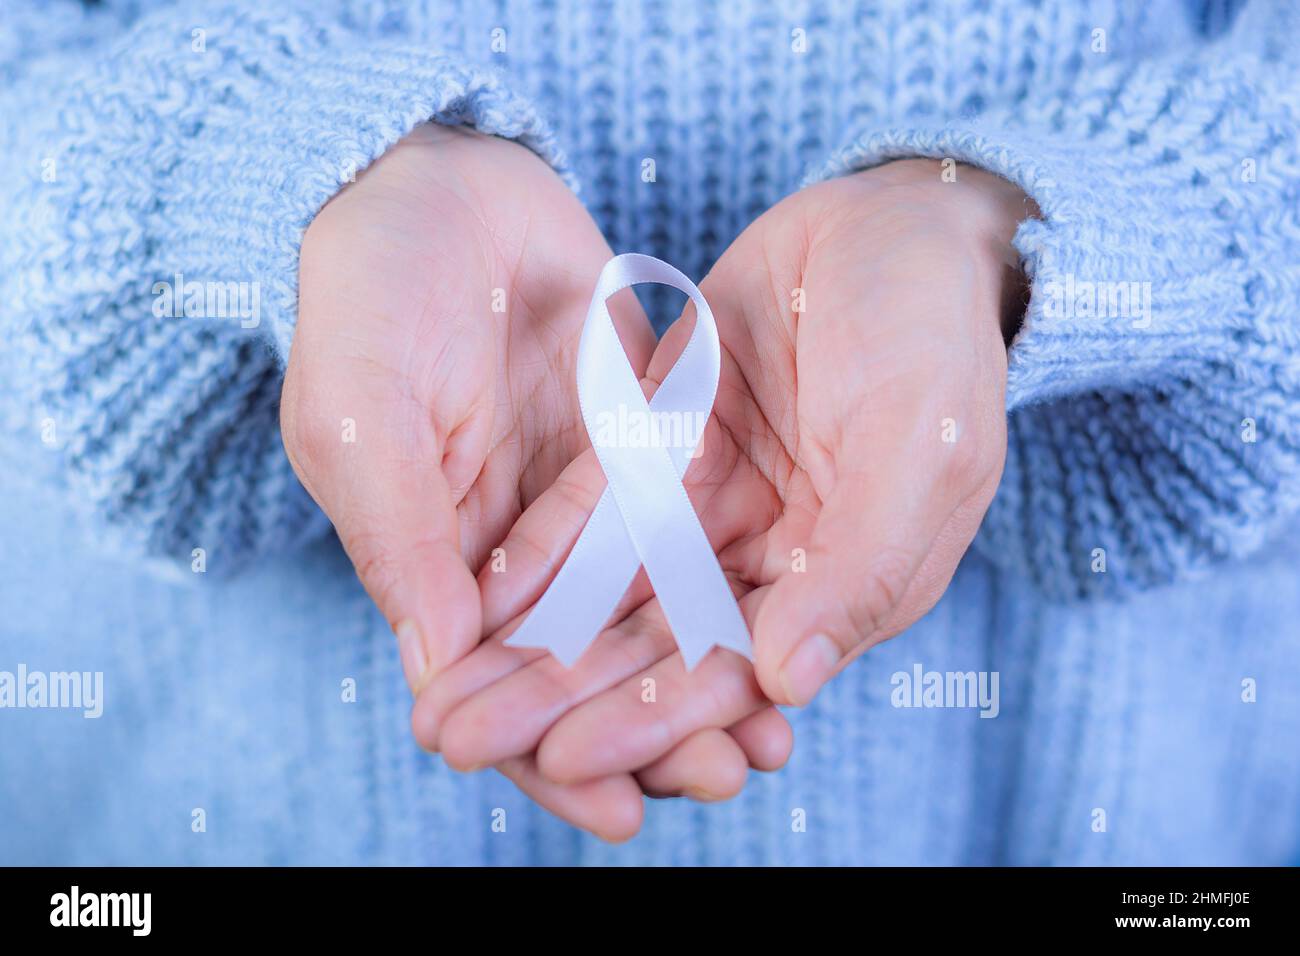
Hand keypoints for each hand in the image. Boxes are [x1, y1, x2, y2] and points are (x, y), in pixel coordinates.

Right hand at [281, 124, 787, 838]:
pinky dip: (726, 583)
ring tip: (770, 739)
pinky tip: (778, 629)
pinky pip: (689, 527)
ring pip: (647, 610)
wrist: (440, 178)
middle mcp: (510, 545)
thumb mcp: (361, 411)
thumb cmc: (370, 293)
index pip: (490, 685)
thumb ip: (400, 534)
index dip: (547, 753)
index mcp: (430, 558)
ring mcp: (580, 496)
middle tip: (724, 779)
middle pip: (584, 663)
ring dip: (703, 674)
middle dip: (650, 730)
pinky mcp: (640, 443)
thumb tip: (437, 666)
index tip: (615, 810)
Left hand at [415, 159, 1029, 791]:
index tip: (559, 760)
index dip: (647, 722)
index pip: (730, 673)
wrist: (894, 222)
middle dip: (558, 702)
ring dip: (529, 646)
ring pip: (607, 592)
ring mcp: (710, 505)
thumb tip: (784, 681)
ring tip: (444, 696)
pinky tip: (475, 593)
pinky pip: (592, 508)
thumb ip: (858, 568)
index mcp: (838, 588)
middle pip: (649, 648)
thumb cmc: (933, 334)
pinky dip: (538, 553)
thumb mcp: (920, 447)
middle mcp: (764, 564)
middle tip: (461, 743)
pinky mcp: (664, 446)